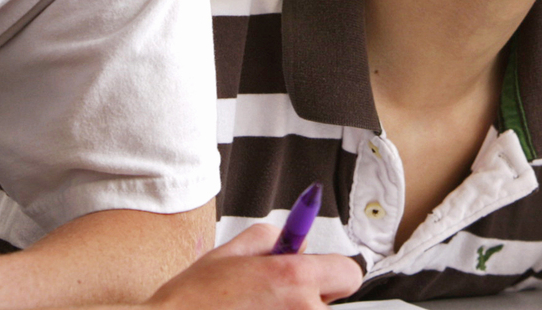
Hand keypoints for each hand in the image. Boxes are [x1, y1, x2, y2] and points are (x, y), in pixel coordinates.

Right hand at [146, 224, 361, 309]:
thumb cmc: (191, 302)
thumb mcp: (229, 252)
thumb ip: (271, 238)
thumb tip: (297, 241)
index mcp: (294, 278)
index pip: (349, 273)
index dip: (332, 272)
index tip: (318, 278)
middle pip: (330, 305)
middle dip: (309, 300)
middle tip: (273, 301)